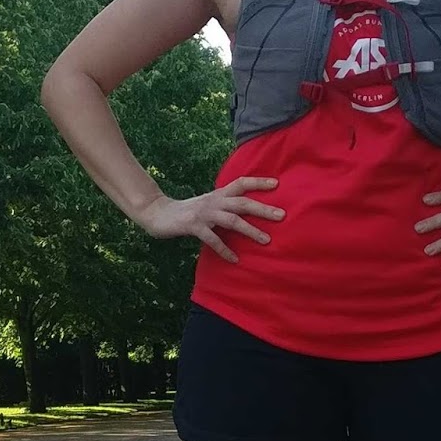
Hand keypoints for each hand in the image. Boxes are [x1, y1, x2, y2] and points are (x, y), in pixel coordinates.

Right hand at [137, 177, 284, 261]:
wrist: (158, 213)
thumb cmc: (188, 211)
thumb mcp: (209, 203)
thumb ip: (226, 205)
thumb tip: (247, 211)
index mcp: (218, 194)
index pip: (241, 183)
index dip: (258, 182)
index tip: (277, 183)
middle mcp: (214, 201)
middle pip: (242, 202)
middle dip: (263, 209)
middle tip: (282, 216)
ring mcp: (204, 214)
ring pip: (232, 220)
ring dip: (250, 230)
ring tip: (266, 240)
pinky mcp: (194, 226)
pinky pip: (213, 239)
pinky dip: (225, 250)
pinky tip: (235, 259)